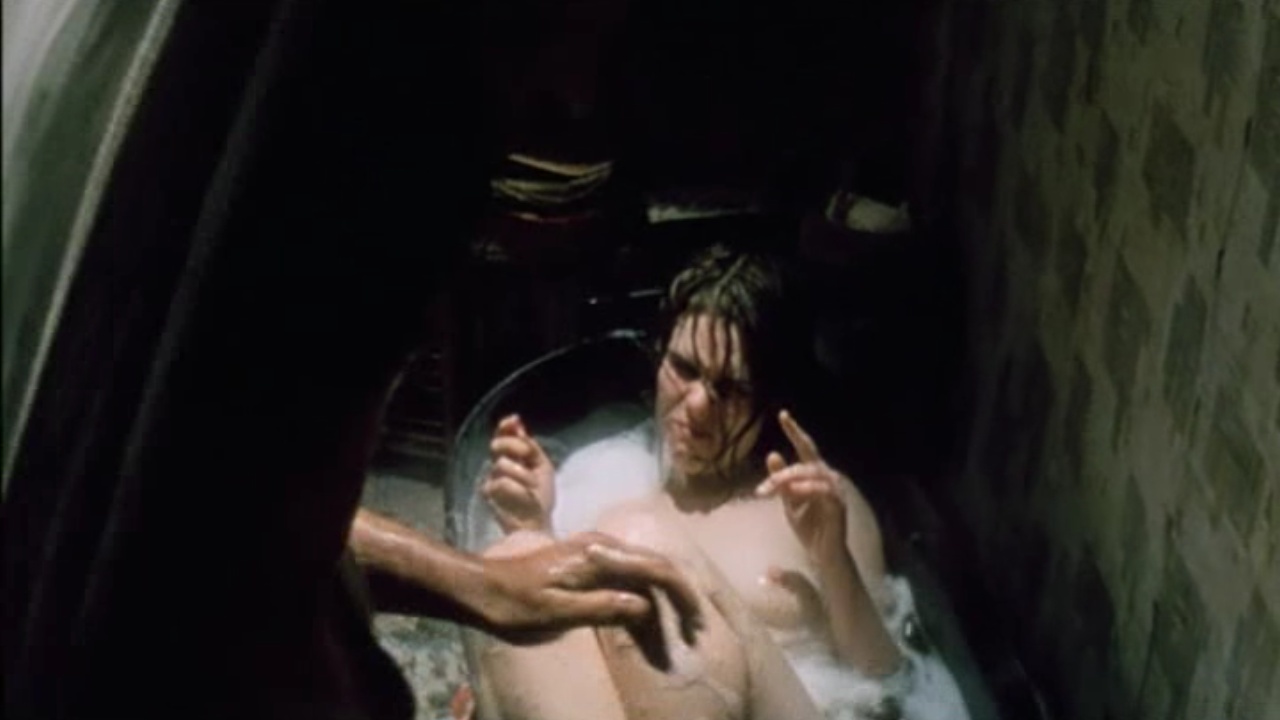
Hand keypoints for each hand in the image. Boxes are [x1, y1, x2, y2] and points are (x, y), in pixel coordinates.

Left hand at [479, 531, 703, 644]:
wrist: (480, 588)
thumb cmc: (513, 603)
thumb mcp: (556, 612)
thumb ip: (601, 607)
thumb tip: (645, 606)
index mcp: (597, 555)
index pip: (655, 569)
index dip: (681, 595)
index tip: (696, 622)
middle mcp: (601, 547)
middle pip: (655, 570)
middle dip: (678, 601)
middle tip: (693, 633)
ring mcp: (596, 554)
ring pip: (642, 577)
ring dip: (659, 606)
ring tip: (670, 641)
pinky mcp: (589, 566)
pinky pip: (626, 581)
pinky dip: (640, 604)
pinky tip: (644, 629)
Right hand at [481, 415, 554, 533]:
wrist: (537, 522)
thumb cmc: (540, 497)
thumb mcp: (542, 466)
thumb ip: (530, 447)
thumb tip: (517, 423)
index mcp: (513, 457)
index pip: (503, 435)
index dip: (506, 426)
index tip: (514, 420)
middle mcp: (500, 465)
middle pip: (497, 445)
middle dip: (512, 445)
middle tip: (527, 454)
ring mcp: (492, 478)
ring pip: (501, 463)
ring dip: (522, 472)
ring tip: (532, 485)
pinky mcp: (489, 493)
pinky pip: (501, 482)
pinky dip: (517, 486)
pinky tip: (526, 494)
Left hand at [755, 410, 848, 565]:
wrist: (822, 554)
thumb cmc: (808, 526)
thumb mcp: (788, 500)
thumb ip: (781, 480)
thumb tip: (772, 454)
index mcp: (815, 475)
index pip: (805, 448)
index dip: (795, 431)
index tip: (783, 414)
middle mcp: (828, 478)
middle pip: (806, 461)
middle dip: (784, 471)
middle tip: (766, 484)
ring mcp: (835, 491)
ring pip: (814, 473)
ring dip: (791, 478)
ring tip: (775, 487)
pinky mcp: (838, 506)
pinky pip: (824, 491)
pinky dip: (808, 488)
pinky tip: (794, 491)